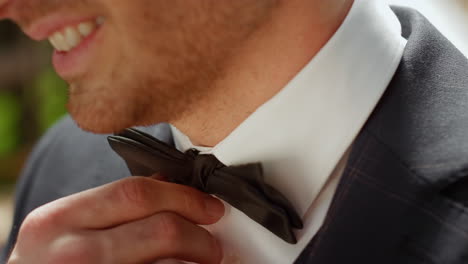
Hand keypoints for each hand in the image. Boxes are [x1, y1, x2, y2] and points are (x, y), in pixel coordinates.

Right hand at [7, 177, 224, 263]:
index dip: (183, 197)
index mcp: (58, 220)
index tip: (208, 206)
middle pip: (160, 229)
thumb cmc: (47, 262)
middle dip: (198, 233)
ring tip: (204, 261)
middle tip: (213, 242)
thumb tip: (167, 184)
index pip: (136, 193)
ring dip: (195, 262)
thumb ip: (111, 205)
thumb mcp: (64, 228)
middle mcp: (72, 252)